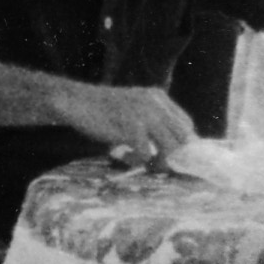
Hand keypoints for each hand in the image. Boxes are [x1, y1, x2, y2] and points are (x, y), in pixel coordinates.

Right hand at [65, 83, 197, 168]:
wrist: (77, 101)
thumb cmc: (104, 109)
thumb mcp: (134, 107)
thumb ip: (152, 120)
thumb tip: (171, 148)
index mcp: (158, 97)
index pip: (186, 124)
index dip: (184, 144)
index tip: (176, 158)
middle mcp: (156, 104)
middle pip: (182, 137)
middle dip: (176, 156)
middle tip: (161, 166)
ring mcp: (145, 115)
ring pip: (170, 147)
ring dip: (161, 162)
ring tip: (147, 165)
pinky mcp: (131, 127)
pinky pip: (146, 154)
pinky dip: (138, 160)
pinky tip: (124, 156)